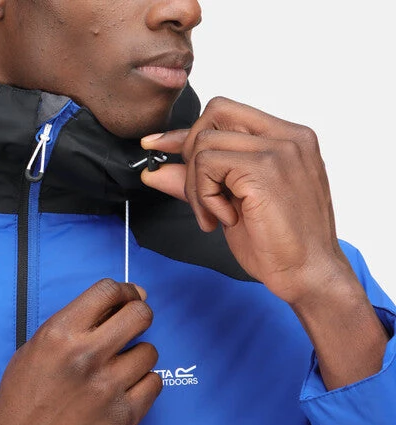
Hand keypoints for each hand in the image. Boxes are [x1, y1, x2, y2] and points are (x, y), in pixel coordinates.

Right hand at [0, 279, 160, 424]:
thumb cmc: (21, 399)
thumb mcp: (35, 348)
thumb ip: (78, 322)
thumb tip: (128, 299)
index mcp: (60, 335)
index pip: (109, 290)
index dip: (124, 290)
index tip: (128, 298)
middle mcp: (86, 358)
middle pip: (140, 315)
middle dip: (139, 316)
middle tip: (131, 327)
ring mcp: (108, 391)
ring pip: (150, 352)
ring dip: (136, 356)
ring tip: (117, 369)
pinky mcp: (123, 420)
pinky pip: (154, 384)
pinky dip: (141, 385)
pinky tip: (122, 391)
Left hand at [141, 96, 352, 305]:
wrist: (308, 273)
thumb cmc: (277, 244)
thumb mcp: (230, 204)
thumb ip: (199, 180)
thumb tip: (154, 171)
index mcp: (286, 139)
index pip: (226, 113)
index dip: (187, 130)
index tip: (157, 145)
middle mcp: (288, 136)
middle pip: (214, 115)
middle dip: (190, 155)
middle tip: (200, 195)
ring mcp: (279, 148)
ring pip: (205, 143)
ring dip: (196, 185)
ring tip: (214, 216)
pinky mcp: (265, 167)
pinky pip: (207, 165)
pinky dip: (204, 196)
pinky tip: (224, 219)